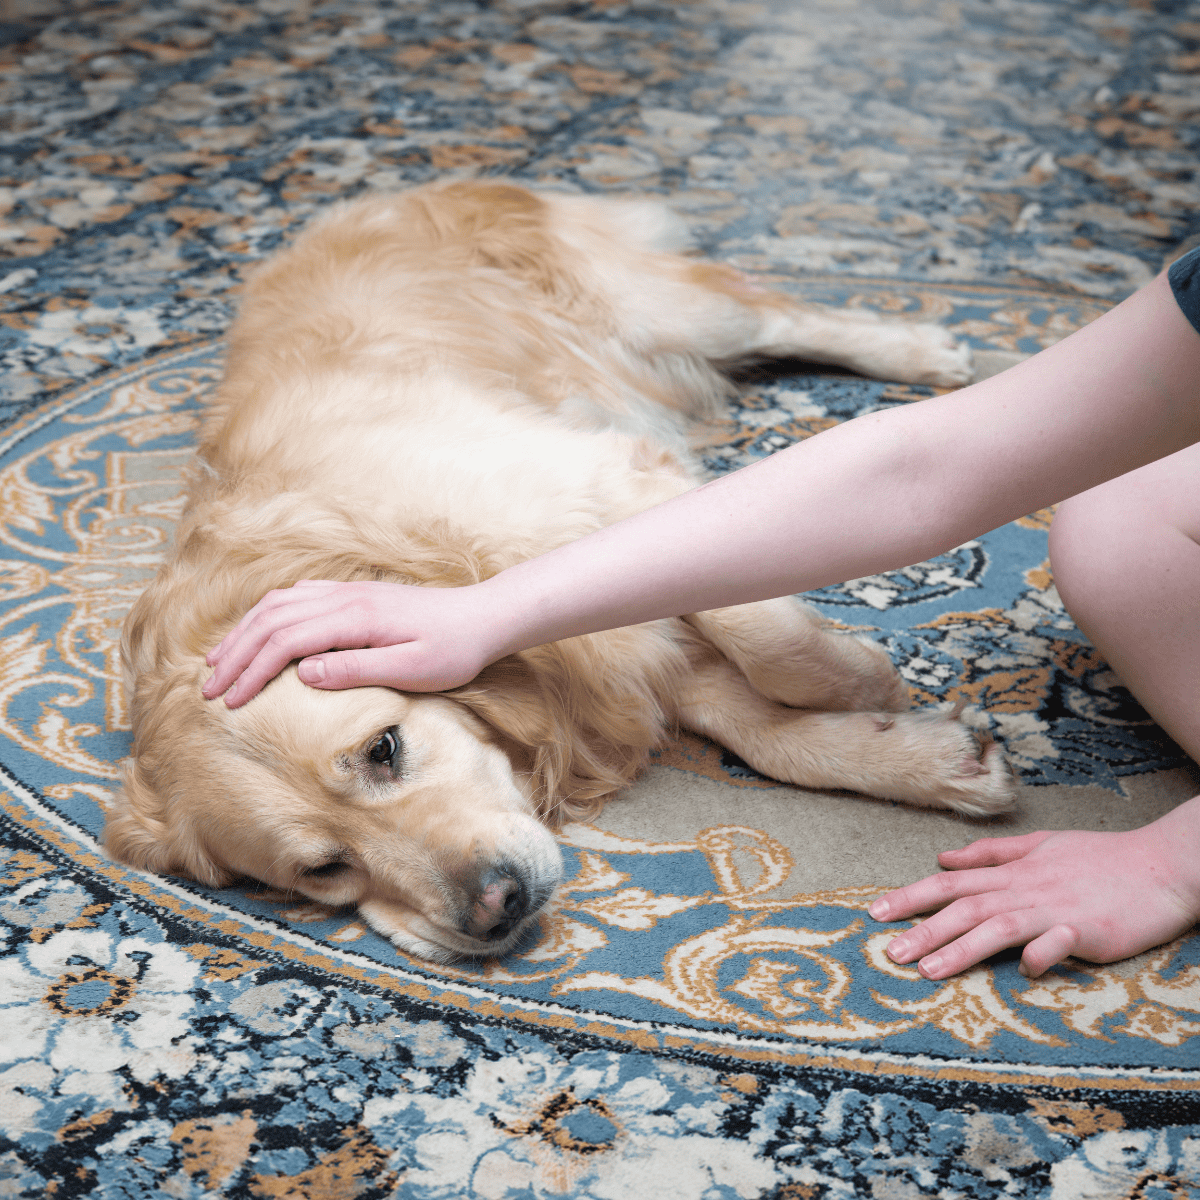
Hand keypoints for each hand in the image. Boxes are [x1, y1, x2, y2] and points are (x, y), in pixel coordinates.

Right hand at [202, 579, 501, 706]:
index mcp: (355, 617)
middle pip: (271, 619)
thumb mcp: (412, 670)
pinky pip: (297, 597)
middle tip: (208, 688)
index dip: (251, 671)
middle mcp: (344, 597)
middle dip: (235, 654)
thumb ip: (357, 670)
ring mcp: (348, 591)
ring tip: (219, 662)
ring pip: (278, 604)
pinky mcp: (354, 594)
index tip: (228, 702)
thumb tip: (303, 674)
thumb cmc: (454, 650)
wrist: (484, 616)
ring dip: (244, 632)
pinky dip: (267, 615)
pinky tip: (258, 632)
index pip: (285, 641)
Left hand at [868, 801, 1199, 978]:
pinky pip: (1058, 944)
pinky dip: (1040, 955)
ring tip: (927, 970)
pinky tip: (1024, 972)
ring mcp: (1055, 909)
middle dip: (923, 929)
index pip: (950, 883)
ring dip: (961, 948)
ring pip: (998, 926)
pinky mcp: (1089, 930)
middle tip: (887, 951)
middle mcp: (1026, 888)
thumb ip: (991, 854)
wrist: (1161, 864)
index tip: (875, 913)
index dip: (911, 896)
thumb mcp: (1040, 844)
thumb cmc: (1100, 858)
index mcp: (1012, 871)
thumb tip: (943, 858)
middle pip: (964, 908)